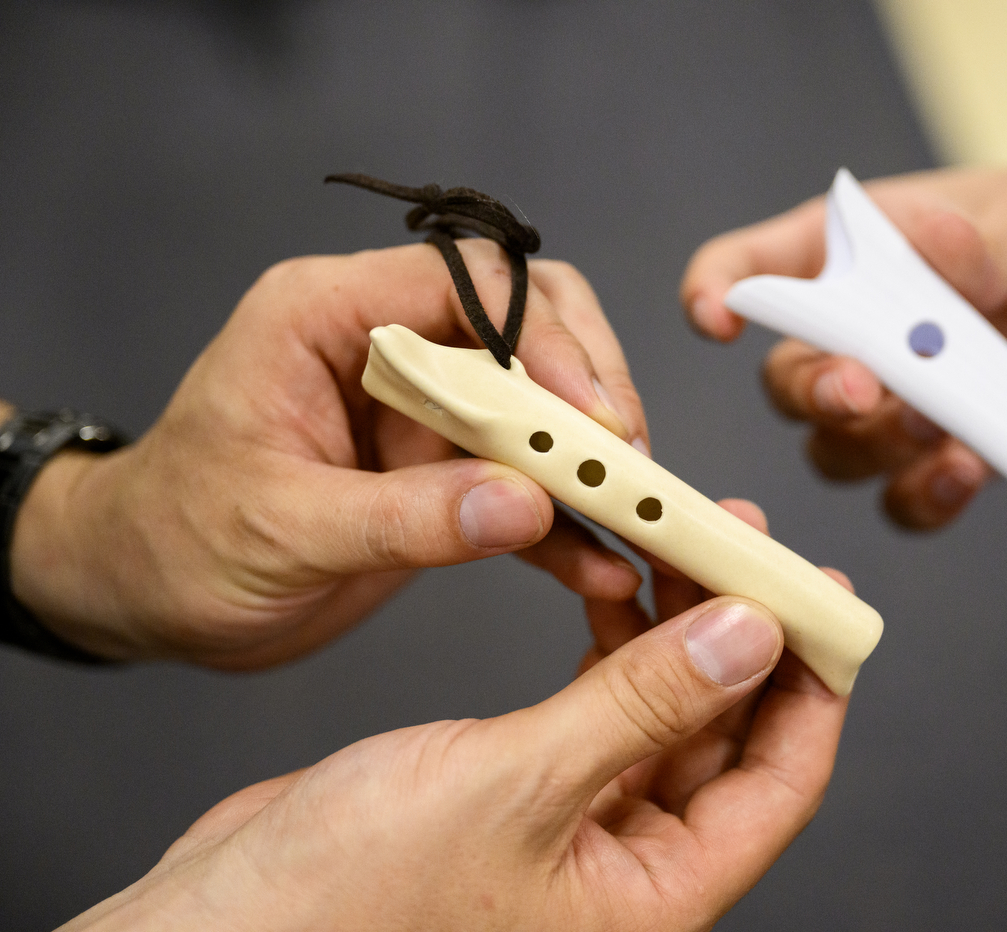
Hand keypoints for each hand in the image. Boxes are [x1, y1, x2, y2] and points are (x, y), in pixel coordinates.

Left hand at [10, 241, 649, 666]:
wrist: (143, 594)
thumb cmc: (176, 538)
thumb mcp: (281, 529)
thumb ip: (405, 517)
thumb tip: (525, 504)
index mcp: (327, 313)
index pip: (467, 279)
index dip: (544, 337)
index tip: (592, 414)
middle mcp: (386, 342)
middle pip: (527, 320)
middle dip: (586, 384)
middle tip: (622, 455)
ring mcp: (421, 405)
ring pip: (541, 398)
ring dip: (590, 453)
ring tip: (635, 507)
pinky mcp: (441, 469)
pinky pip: (522, 480)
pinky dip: (565, 522)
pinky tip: (600, 564)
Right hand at [63, 504, 851, 931]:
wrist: (222, 925)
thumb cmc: (345, 906)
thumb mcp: (516, 790)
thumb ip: (640, 708)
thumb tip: (749, 640)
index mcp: (651, 902)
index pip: (779, 785)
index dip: (812, 689)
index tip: (825, 603)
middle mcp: (624, 872)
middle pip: (726, 737)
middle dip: (742, 638)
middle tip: (748, 546)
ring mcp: (573, 830)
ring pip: (663, 712)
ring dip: (679, 630)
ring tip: (684, 543)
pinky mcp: (521, 790)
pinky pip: (601, 708)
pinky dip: (616, 645)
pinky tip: (620, 590)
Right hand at [681, 145, 1006, 528]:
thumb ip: (982, 242)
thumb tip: (937, 251)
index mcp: (858, 253)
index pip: (752, 268)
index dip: (717, 294)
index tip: (718, 321)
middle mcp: (867, 332)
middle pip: (788, 383)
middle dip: (816, 395)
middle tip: (866, 390)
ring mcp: (911, 398)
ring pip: (840, 452)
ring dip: (877, 452)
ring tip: (942, 432)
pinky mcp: (959, 449)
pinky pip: (907, 499)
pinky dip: (925, 497)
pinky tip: (967, 473)